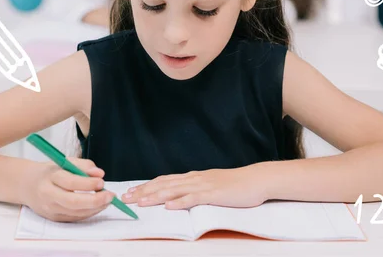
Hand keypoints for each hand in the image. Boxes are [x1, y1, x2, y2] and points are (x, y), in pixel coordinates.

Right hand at [21, 157, 114, 221]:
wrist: (28, 185)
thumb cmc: (50, 171)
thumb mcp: (64, 161)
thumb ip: (83, 165)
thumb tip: (99, 173)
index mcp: (50, 177)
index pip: (70, 182)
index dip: (87, 183)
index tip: (102, 181)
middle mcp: (48, 195)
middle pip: (72, 202)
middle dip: (94, 200)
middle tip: (110, 195)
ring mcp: (50, 209)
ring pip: (75, 213)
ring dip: (95, 208)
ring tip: (107, 200)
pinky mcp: (54, 218)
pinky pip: (74, 218)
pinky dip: (88, 213)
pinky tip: (98, 206)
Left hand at [121, 166, 268, 209]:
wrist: (255, 180)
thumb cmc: (234, 186)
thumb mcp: (210, 185)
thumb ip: (195, 189)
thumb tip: (179, 196)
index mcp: (193, 177)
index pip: (164, 180)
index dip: (146, 186)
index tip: (131, 192)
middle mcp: (194, 178)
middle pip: (164, 184)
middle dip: (144, 191)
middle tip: (126, 198)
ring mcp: (203, 185)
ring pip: (175, 190)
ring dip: (156, 196)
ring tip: (141, 202)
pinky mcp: (214, 193)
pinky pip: (194, 198)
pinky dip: (180, 201)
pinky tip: (169, 206)